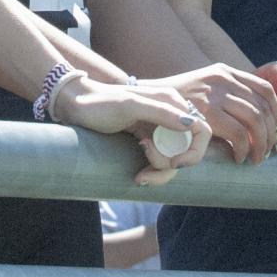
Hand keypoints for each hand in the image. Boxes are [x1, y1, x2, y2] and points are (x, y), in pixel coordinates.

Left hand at [51, 76, 210, 185]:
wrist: (75, 105)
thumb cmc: (100, 103)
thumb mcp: (129, 105)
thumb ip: (161, 112)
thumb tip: (191, 124)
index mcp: (171, 101)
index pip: (200, 130)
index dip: (193, 152)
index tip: (173, 163)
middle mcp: (169, 114)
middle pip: (187, 150)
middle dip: (170, 165)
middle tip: (145, 163)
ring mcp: (158, 128)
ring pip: (174, 160)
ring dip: (159, 171)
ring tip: (140, 173)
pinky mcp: (148, 139)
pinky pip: (161, 162)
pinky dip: (153, 171)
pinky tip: (139, 174)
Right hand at [141, 63, 276, 162]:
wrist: (140, 101)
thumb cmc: (173, 103)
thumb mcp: (201, 90)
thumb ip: (223, 96)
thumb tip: (254, 119)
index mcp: (223, 71)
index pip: (265, 88)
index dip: (276, 111)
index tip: (274, 130)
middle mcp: (221, 78)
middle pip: (264, 106)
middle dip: (271, 132)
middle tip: (268, 151)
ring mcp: (213, 93)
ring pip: (255, 120)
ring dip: (260, 144)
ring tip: (256, 159)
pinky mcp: (205, 112)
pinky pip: (237, 133)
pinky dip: (243, 148)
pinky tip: (238, 157)